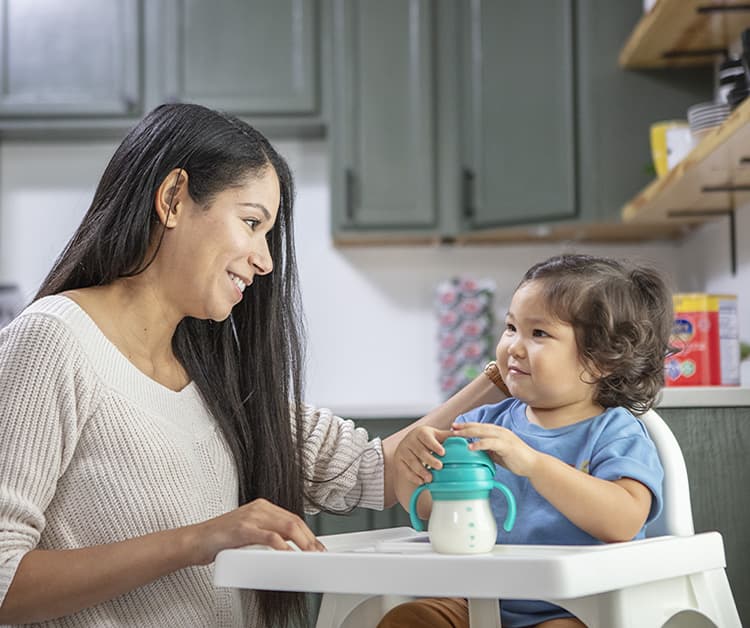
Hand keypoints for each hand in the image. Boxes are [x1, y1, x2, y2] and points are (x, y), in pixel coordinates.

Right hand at [188, 498, 324, 564]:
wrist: (195, 541)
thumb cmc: (220, 539)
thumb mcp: (249, 533)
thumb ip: (267, 534)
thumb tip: (290, 546)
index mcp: (262, 507)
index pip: (292, 518)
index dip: (308, 533)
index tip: (317, 546)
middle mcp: (259, 508)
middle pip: (293, 521)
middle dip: (309, 539)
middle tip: (318, 553)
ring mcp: (251, 517)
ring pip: (286, 526)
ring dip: (302, 542)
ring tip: (310, 555)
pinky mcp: (243, 529)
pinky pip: (270, 537)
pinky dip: (283, 546)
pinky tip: (289, 555)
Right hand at [395, 425, 453, 484]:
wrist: (409, 443)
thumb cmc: (425, 439)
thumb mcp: (436, 435)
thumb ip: (448, 436)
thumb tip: (463, 435)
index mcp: (420, 432)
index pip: (426, 438)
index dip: (434, 445)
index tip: (443, 452)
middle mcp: (410, 440)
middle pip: (420, 451)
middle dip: (429, 460)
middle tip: (440, 467)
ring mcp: (403, 450)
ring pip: (412, 461)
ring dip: (421, 470)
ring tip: (430, 478)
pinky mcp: (398, 460)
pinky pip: (405, 470)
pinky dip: (413, 476)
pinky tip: (421, 481)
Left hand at [452, 422, 538, 476]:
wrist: (533, 465)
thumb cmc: (516, 459)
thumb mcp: (499, 453)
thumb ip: (488, 449)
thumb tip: (476, 450)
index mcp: (498, 432)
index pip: (480, 427)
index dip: (467, 426)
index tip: (455, 427)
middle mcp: (500, 432)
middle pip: (479, 427)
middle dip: (464, 426)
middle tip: (452, 427)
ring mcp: (504, 437)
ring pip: (483, 432)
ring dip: (468, 432)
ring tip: (457, 434)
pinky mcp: (506, 446)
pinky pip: (490, 443)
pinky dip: (479, 444)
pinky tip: (470, 447)